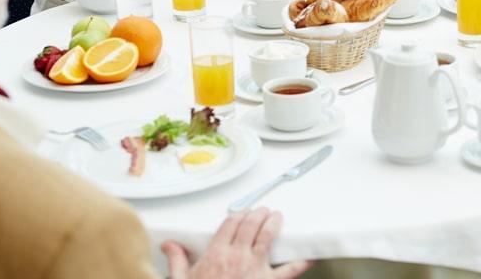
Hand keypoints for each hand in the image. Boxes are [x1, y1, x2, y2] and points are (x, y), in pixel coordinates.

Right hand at [162, 208, 311, 278]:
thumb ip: (177, 260)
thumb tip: (168, 245)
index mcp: (216, 255)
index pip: (230, 225)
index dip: (238, 215)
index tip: (242, 213)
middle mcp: (237, 257)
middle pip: (250, 225)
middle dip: (258, 214)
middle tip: (263, 210)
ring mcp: (255, 269)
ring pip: (267, 237)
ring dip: (273, 223)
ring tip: (277, 217)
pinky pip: (289, 269)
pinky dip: (303, 261)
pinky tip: (311, 253)